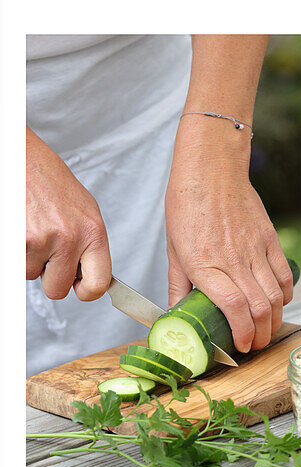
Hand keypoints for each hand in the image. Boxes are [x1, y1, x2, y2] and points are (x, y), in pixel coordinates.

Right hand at [26, 128, 111, 301]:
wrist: (20, 155)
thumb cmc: (46, 177)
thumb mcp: (82, 209)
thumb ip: (88, 243)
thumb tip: (89, 272)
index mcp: (93, 231)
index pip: (99, 284)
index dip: (87, 292)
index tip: (80, 288)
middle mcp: (70, 237)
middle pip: (59, 289)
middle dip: (50, 276)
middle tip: (47, 254)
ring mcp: (42, 239)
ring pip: (32, 274)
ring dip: (30, 258)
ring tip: (32, 229)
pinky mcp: (19, 239)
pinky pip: (16, 263)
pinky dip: (16, 250)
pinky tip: (22, 227)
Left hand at [165, 119, 292, 353]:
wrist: (211, 167)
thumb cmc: (187, 204)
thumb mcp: (173, 248)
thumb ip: (178, 285)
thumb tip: (176, 313)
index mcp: (205, 264)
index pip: (233, 308)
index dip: (241, 333)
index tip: (240, 346)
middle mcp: (233, 260)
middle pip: (259, 309)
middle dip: (260, 335)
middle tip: (253, 344)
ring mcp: (255, 250)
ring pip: (275, 298)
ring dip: (273, 321)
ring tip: (265, 330)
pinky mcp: (269, 240)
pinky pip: (284, 277)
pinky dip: (284, 297)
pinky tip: (276, 303)